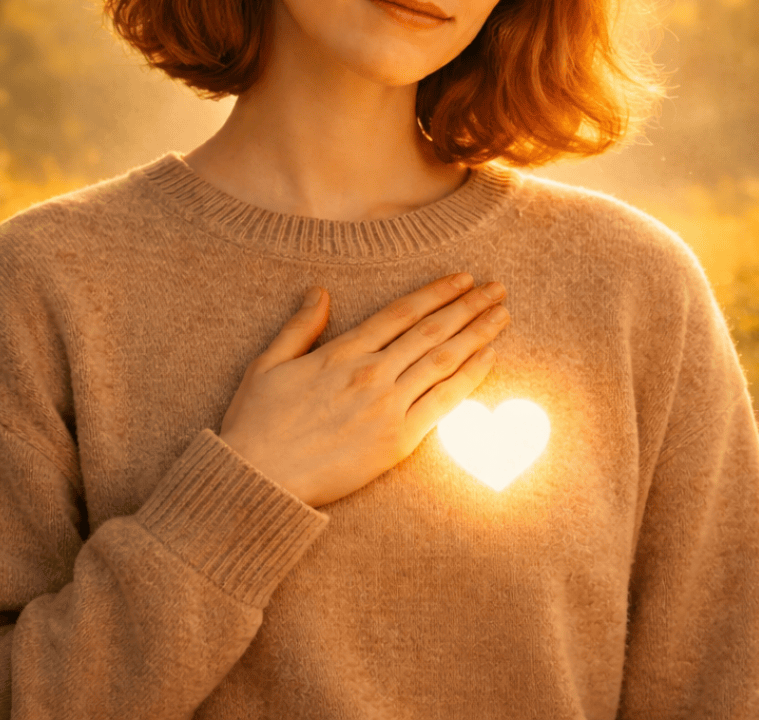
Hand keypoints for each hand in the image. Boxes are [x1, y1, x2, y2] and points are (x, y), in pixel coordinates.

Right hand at [218, 274, 509, 506]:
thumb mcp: (267, 364)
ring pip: (443, 360)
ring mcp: (387, 406)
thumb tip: (319, 291)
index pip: (401, 312)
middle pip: (432, 330)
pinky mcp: (398, 441)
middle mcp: (371, 373)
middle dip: (469, 305)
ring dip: (477, 334)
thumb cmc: (256, 424)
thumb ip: (300, 327)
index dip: (436, 292)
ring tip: (502, 314)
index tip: (461, 278)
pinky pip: (443, 403)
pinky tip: (489, 359)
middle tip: (497, 288)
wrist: (258, 480)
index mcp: (341, 352)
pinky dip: (469, 378)